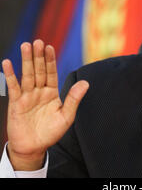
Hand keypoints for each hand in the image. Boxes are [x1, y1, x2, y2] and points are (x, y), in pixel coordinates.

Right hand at [2, 40, 88, 170]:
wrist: (33, 148)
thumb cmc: (50, 133)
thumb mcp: (66, 117)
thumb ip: (73, 99)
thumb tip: (85, 83)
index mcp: (52, 92)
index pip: (51, 72)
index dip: (50, 59)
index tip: (49, 47)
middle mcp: (39, 91)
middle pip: (39, 70)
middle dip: (38, 56)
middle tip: (37, 41)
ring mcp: (27, 96)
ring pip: (27, 75)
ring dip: (26, 60)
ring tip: (25, 45)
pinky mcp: (16, 103)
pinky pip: (13, 87)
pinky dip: (10, 75)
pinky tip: (7, 62)